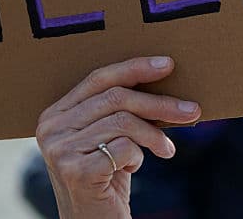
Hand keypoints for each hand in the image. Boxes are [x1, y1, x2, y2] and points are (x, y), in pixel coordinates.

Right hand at [36, 56, 201, 218]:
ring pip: (124, 122)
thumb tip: (163, 74)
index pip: (99, 78)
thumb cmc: (106, 176)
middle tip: (191, 110)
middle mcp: (51, 129)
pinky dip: (139, 156)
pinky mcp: (76, 172)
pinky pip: (124, 148)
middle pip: (116, 98)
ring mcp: (60, 151)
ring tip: (166, 149)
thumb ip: (119, 108)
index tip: (168, 65)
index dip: (136, 68)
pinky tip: (134, 167)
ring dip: (155, 135)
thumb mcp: (108, 137)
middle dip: (160, 102)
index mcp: (55, 113)